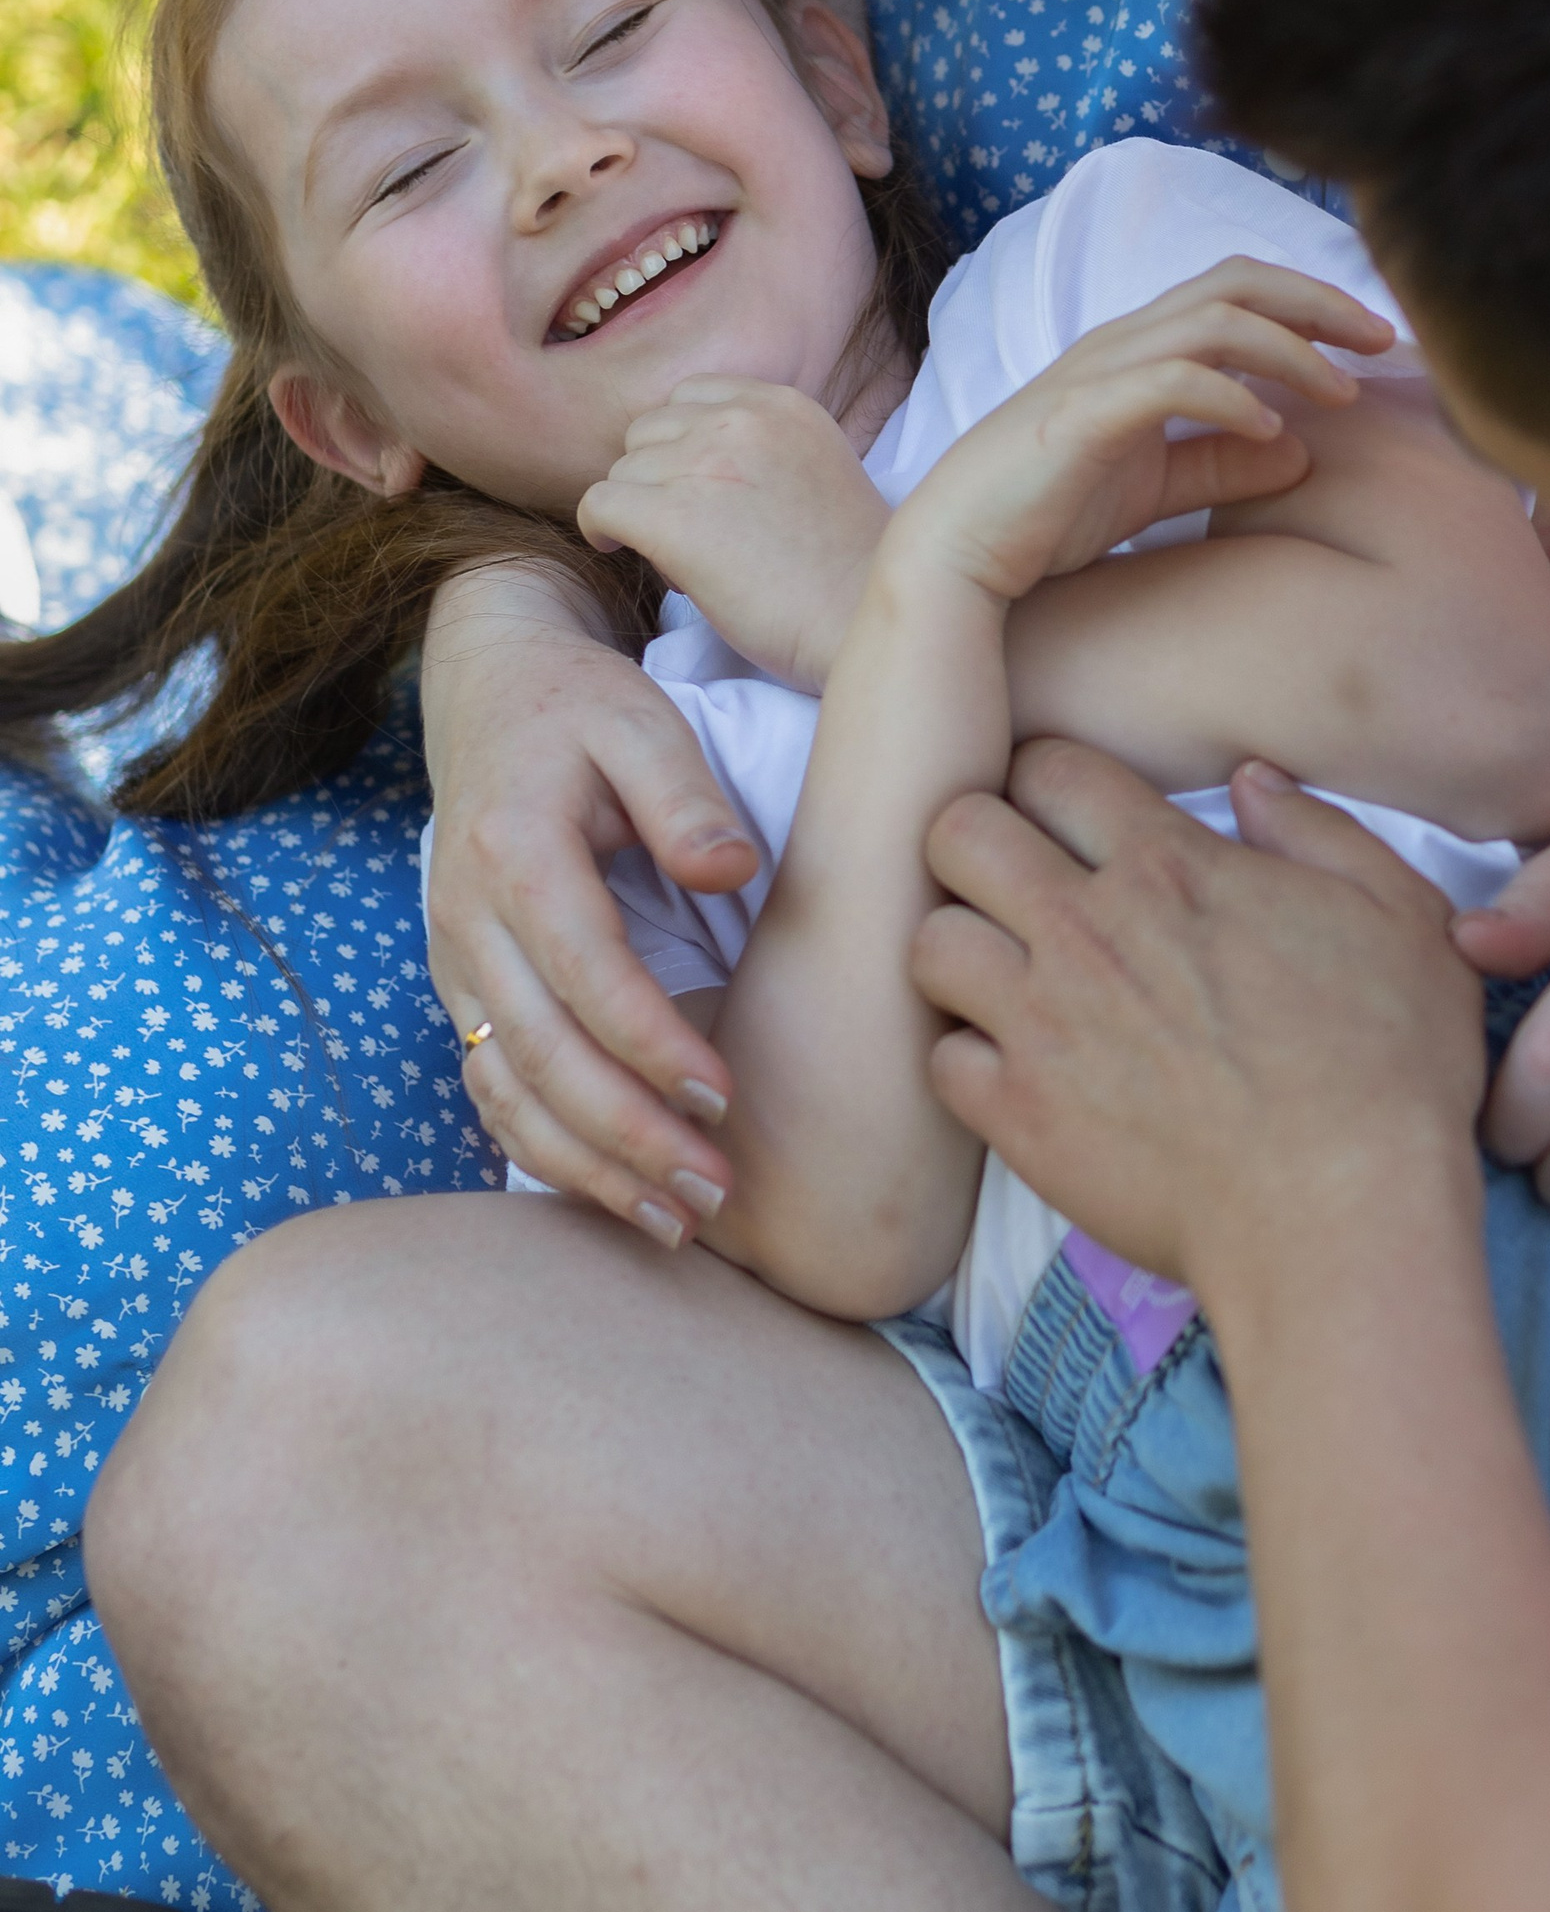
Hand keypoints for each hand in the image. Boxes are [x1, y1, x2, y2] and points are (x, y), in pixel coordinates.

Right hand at [421, 563, 758, 1241]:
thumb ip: (684, 795)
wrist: (486, 690)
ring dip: (587, 1167)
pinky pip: (492, 1088)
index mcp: (514, 851)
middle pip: (539, 1055)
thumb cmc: (578, 705)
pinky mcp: (464, 989)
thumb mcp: (640, 719)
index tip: (722, 1097)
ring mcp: (454, 962)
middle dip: (626, 1135)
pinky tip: (614, 1191)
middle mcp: (467, 920)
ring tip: (675, 1222)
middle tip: (713, 1191)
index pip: (583, 973)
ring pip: (506, 1091)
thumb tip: (732, 872)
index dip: (650, 1043)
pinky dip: (547, 1149)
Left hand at [577, 377, 887, 689]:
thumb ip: (760, 447)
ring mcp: (706, 464)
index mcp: (782, 404)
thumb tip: (684, 464)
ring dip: (637, 509)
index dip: (681, 445)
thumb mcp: (816, 469)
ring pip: (622, 471)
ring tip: (677, 553)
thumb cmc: (845, 569)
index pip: (690, 396)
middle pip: (649, 431)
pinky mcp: (674, 517)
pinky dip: (601, 529)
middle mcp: (742, 420)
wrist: (859, 624)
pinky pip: (600, 504)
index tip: (693, 488)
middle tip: (687, 528)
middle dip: (656, 476)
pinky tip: (620, 550)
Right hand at [887, 259, 1390, 609]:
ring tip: (1343, 391)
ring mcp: (1099, 373)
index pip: (1236, 289)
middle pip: (1236, 281)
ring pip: (1213, 321)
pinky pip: (1171, 382)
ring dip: (1291, 349)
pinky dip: (1232, 398)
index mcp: (1138, 350)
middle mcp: (1121, 344)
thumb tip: (1302, 454)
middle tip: (1387, 341)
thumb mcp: (1155, 487)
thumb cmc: (1045, 517)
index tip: (1375, 343)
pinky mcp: (1082, 416)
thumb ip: (1222, 465)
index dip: (1311, 302)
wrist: (954, 560)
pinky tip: (1273, 432)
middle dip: (1320, 302)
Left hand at [913, 741, 1484, 1298]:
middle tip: (1016, 881)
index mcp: (1171, 868)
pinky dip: (966, 1058)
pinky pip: (939, 1059)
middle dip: (975, 841)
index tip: (1072, 816)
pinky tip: (1015, 1068)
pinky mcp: (1021, 1118)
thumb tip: (1249, 782)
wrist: (1342, 1215)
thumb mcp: (1400, 914)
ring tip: (1004, 974)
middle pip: (957, 832)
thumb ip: (1317, 831)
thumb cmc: (1389, 1066)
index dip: (1052, 781)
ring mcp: (1044, 1024)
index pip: (1051, 768)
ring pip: (927, 941)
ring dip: (960, 947)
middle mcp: (1089, 931)